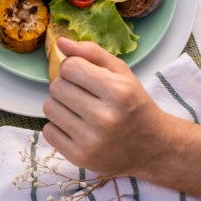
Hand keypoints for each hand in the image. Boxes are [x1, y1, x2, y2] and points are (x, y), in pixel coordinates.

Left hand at [41, 39, 178, 177]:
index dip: (72, 68)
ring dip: (60, 106)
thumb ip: (92, 53)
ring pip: (49, 108)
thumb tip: (60, 42)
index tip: (83, 76)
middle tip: (82, 95)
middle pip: (57, 87)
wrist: (152, 148)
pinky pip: (47, 131)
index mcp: (118, 92)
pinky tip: (77, 128)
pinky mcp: (79, 158)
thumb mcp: (122, 74)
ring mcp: (91, 141)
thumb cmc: (134, 105)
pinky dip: (58, 127)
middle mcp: (105, 118)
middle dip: (66, 86)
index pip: (70, 67)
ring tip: (80, 111)